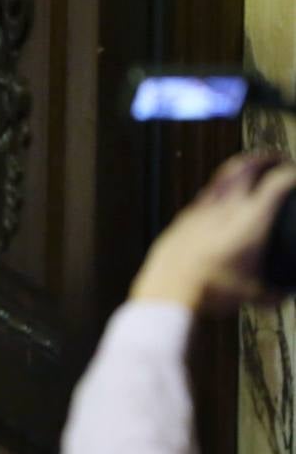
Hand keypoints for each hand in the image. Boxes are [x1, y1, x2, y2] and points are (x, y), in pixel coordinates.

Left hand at [131, 151, 295, 312]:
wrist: (169, 292)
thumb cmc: (213, 292)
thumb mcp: (253, 294)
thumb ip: (274, 293)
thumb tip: (284, 295)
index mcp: (252, 220)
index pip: (278, 182)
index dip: (291, 173)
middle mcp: (227, 207)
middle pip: (248, 166)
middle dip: (266, 158)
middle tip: (276, 159)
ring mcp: (201, 209)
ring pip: (222, 176)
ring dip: (239, 168)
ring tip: (249, 170)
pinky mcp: (183, 218)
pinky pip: (204, 196)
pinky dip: (217, 191)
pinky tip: (219, 200)